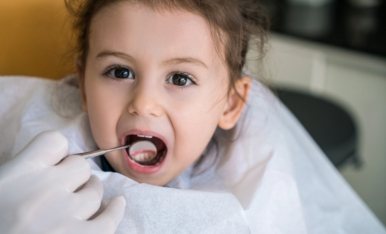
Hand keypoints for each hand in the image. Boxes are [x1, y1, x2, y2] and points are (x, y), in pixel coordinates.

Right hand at [0, 131, 124, 233]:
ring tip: (78, 204)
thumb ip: (19, 175)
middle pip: (79, 166)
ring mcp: (65, 216)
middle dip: (73, 176)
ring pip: (94, 190)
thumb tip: (49, 164)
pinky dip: (114, 210)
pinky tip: (116, 205)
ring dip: (89, 195)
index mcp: (17, 175)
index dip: (56, 153)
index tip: (54, 163)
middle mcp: (44, 190)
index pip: (53, 142)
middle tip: (65, 189)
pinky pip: (110, 218)